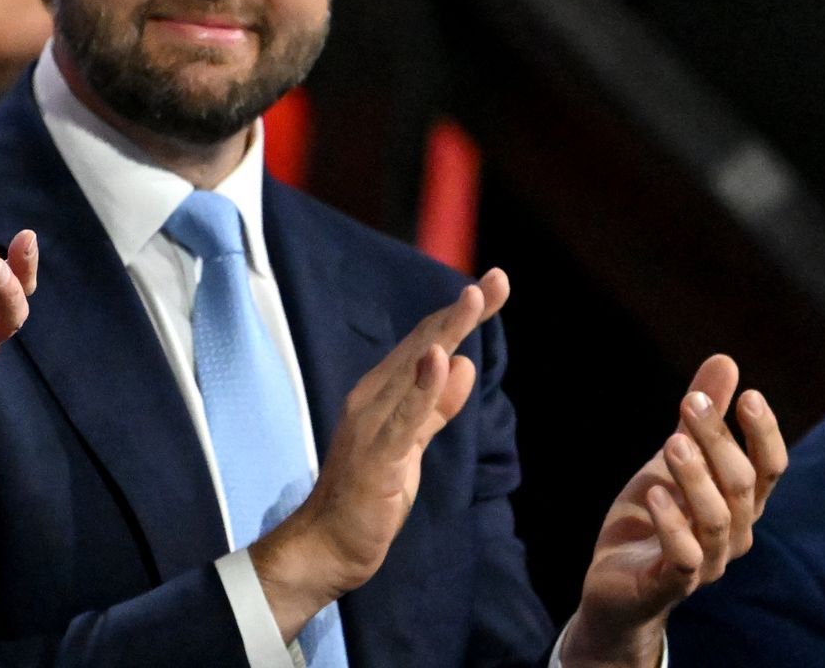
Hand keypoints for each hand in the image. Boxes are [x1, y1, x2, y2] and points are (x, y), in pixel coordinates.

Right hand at [250, 270, 508, 641]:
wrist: (328, 543)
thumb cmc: (369, 495)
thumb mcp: (412, 445)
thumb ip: (434, 406)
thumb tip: (463, 363)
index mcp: (383, 393)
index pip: (427, 344)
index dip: (460, 315)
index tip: (494, 285)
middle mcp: (373, 397)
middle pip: (424, 345)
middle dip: (462, 312)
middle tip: (496, 280)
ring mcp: (373, 423)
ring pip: (415, 370)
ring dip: (445, 332)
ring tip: (473, 299)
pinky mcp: (378, 455)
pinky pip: (405, 417)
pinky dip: (422, 387)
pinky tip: (440, 359)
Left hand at [561, 355, 788, 667]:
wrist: (617, 584)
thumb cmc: (655, 516)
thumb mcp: (672, 459)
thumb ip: (699, 418)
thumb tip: (726, 360)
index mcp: (739, 503)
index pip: (768, 468)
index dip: (763, 434)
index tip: (747, 395)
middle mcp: (733, 534)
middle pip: (740, 485)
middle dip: (718, 441)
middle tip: (689, 402)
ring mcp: (706, 562)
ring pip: (717, 520)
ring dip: (697, 478)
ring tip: (673, 441)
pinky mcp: (669, 584)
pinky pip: (683, 557)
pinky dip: (673, 526)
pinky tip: (656, 493)